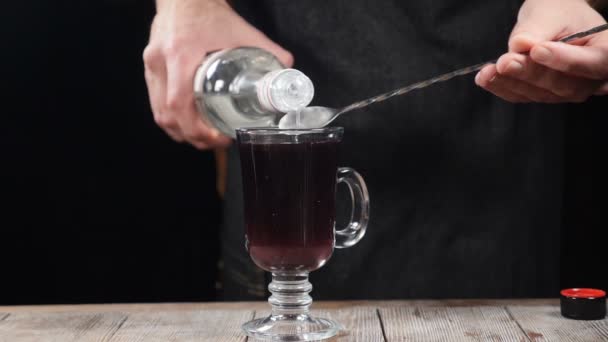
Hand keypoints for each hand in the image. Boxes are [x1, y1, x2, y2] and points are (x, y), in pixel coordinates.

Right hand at [143, 0, 292, 148]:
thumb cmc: (208, 11)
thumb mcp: (240, 30)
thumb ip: (268, 50)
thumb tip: (288, 71)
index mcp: (180, 54)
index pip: (179, 102)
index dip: (195, 127)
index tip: (215, 136)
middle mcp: (160, 62)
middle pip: (167, 114)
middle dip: (192, 136)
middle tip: (215, 141)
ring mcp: (152, 66)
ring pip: (159, 113)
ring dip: (181, 131)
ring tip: (204, 137)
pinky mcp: (151, 68)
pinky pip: (156, 102)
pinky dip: (172, 119)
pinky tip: (188, 124)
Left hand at [475, 0, 607, 102]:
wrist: (552, 19)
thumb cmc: (558, 11)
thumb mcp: (549, 10)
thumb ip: (538, 28)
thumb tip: (521, 45)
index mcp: (607, 50)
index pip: (593, 62)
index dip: (565, 61)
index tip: (537, 50)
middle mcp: (592, 77)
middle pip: (565, 84)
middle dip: (531, 73)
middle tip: (506, 62)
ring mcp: (568, 90)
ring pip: (542, 94)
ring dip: (512, 83)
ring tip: (489, 70)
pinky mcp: (544, 95)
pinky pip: (523, 96)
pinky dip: (502, 88)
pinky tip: (485, 78)